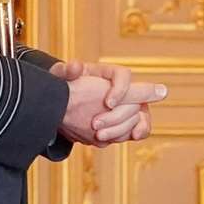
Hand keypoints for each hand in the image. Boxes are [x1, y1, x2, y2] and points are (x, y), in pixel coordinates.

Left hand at [52, 60, 167, 144]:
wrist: (68, 107)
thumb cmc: (68, 86)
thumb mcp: (62, 76)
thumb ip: (66, 70)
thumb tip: (74, 67)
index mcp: (109, 74)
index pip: (123, 75)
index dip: (121, 89)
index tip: (108, 103)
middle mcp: (123, 90)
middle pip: (134, 100)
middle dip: (117, 116)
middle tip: (95, 124)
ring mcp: (129, 106)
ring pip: (139, 116)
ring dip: (122, 128)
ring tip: (100, 135)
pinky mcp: (128, 122)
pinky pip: (141, 127)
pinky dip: (138, 132)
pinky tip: (133, 136)